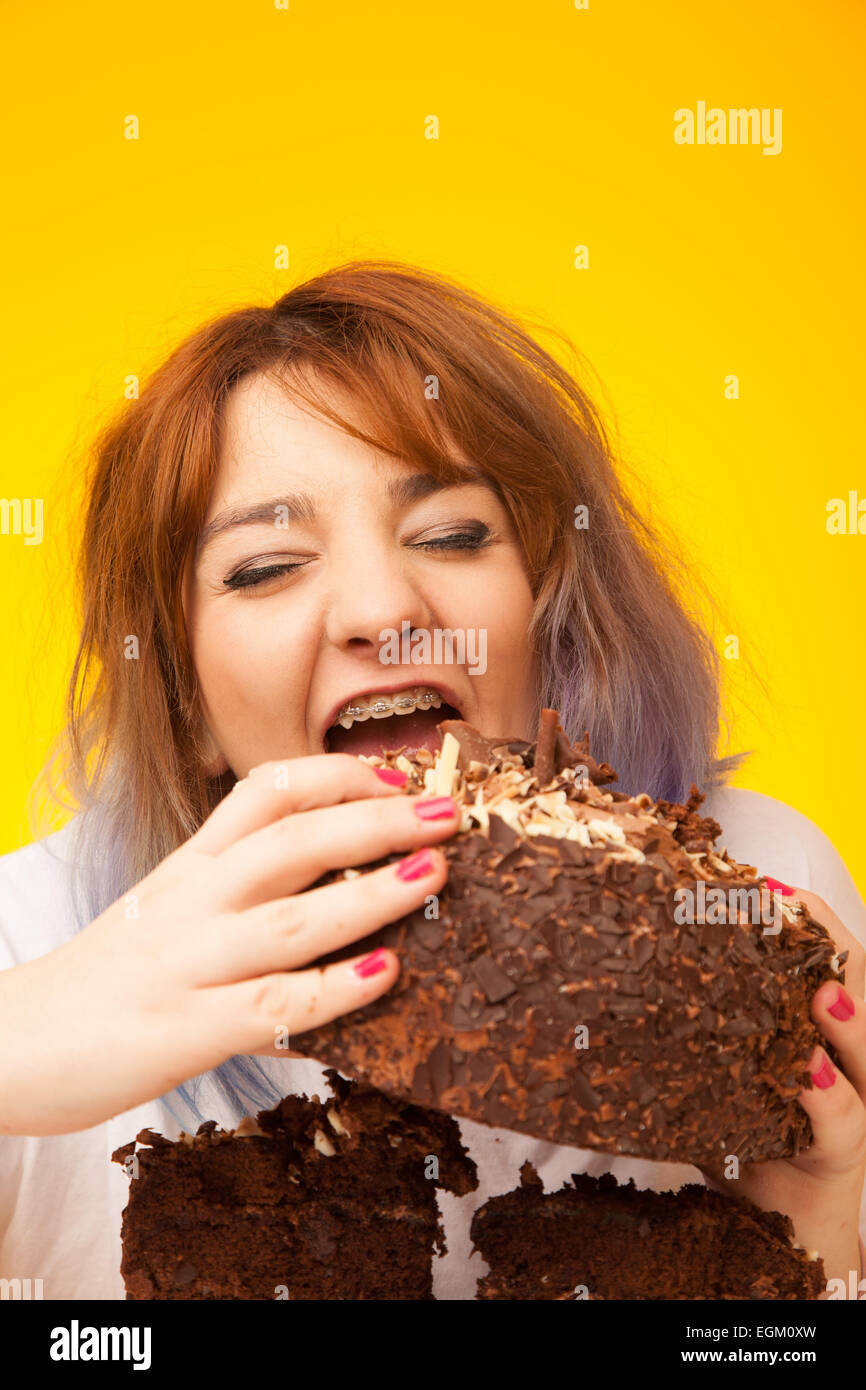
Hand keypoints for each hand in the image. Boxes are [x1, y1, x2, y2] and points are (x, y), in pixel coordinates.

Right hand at [0, 756, 458, 1135]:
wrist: (10, 1042)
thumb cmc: (105, 976)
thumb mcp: (165, 905)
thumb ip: (233, 881)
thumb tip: (330, 864)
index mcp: (191, 865)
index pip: (267, 791)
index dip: (339, 775)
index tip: (400, 775)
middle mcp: (195, 901)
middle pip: (294, 841)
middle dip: (378, 820)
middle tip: (448, 812)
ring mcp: (192, 963)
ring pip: (295, 918)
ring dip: (373, 893)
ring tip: (436, 872)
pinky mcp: (189, 1030)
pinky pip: (274, 1007)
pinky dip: (334, 989)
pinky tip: (385, 975)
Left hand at [702, 886, 865, 1296]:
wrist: (777, 1215)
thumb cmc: (746, 1123)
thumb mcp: (730, 1057)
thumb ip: (710, 1011)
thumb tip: (631, 946)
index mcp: (819, 1018)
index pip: (827, 952)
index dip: (808, 915)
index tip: (771, 881)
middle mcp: (847, 1052)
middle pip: (860, 982)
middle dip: (831, 943)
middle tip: (795, 906)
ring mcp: (853, 1097)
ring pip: (865, 1050)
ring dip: (846, 1018)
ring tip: (822, 991)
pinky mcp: (841, 1150)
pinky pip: (842, 1121)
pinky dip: (826, 1096)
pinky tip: (808, 1073)